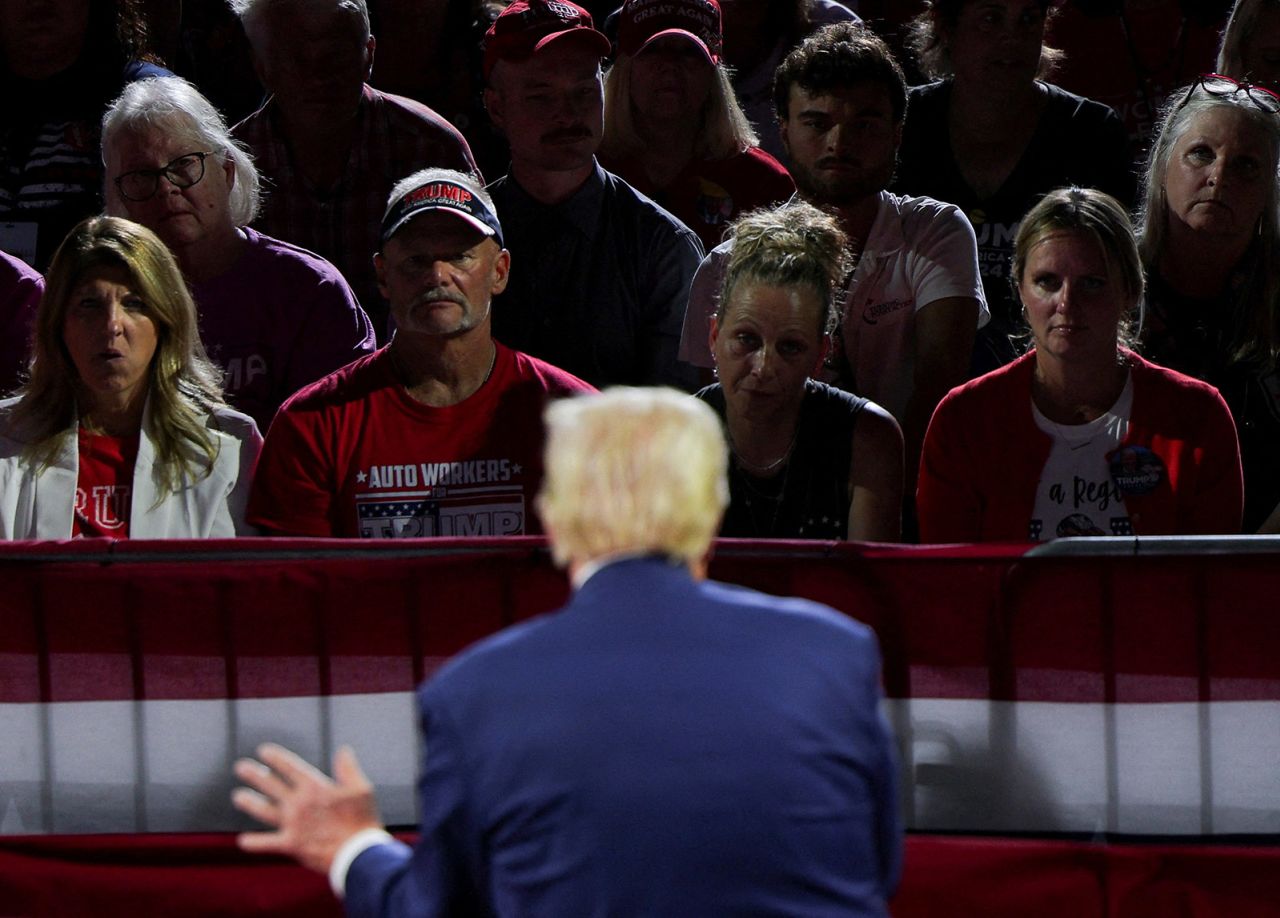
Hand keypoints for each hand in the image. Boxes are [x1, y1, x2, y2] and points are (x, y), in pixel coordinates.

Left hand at [232, 742, 382, 873]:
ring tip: (237, 796)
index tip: (263, 751)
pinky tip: (242, 841)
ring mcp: (292, 824)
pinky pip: (268, 843)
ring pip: (264, 811)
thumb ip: (348, 769)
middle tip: (240, 767)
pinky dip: (255, 843)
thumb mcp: (362, 788)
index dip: (275, 758)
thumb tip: (343, 750)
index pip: (290, 767)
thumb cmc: (362, 820)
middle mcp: (298, 803)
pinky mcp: (291, 845)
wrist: (357, 853)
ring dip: (249, 803)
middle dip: (255, 774)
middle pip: (271, 785)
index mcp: (314, 787)